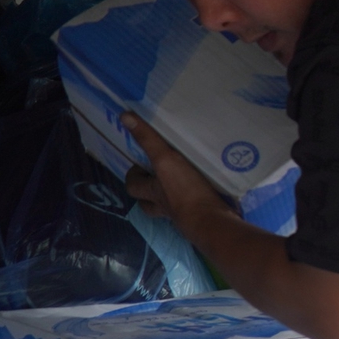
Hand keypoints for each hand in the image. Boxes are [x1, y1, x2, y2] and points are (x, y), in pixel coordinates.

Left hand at [122, 113, 229, 227]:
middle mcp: (165, 206)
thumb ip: (149, 140)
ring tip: (181, 187)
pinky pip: (195, 211)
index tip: (140, 165)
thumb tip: (125, 117)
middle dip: (148, 194)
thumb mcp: (166, 160)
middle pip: (148, 205)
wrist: (213, 221)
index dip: (133, 177)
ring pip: (170, 210)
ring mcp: (184, 216)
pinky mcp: (203, 218)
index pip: (134, 187)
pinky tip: (207, 194)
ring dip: (171, 201)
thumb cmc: (185, 191)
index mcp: (153, 192)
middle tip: (157, 179)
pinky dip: (197, 204)